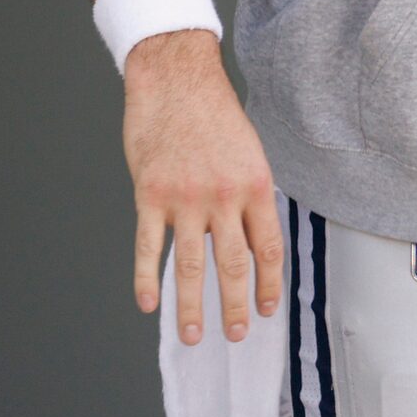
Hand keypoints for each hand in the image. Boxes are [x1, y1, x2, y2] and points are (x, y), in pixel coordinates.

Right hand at [123, 30, 280, 344]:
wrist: (176, 81)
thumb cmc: (214, 115)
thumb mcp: (249, 151)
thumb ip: (250, 195)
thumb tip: (254, 238)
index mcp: (254, 185)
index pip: (268, 248)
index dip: (269, 283)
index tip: (269, 309)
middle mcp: (223, 196)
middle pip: (233, 264)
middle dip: (235, 306)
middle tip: (238, 335)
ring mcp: (185, 198)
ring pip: (191, 265)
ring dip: (193, 305)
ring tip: (194, 335)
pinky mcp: (149, 195)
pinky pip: (149, 247)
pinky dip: (147, 278)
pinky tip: (148, 303)